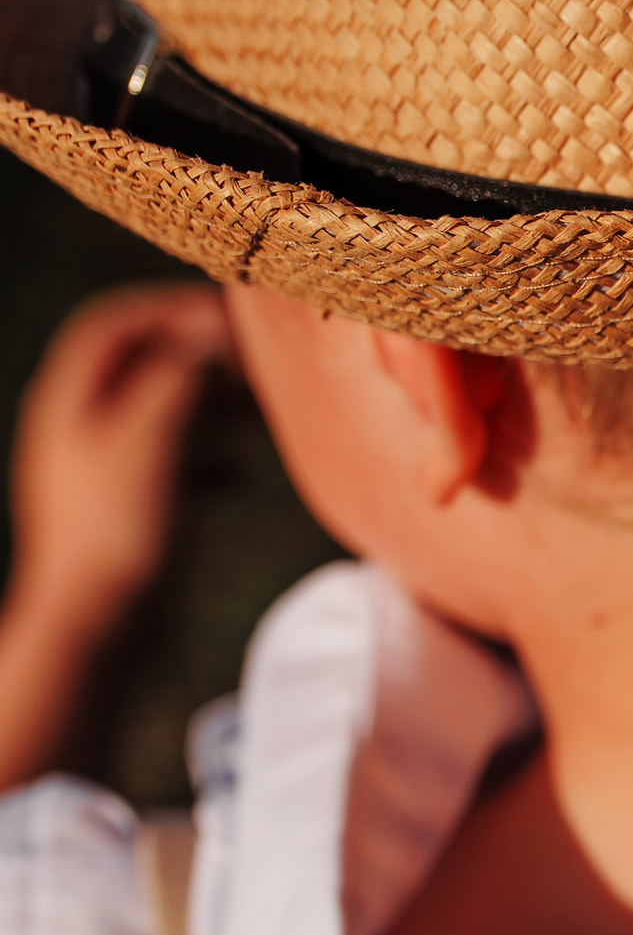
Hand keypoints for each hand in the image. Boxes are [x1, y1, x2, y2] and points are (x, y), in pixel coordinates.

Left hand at [8, 282, 228, 635]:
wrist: (95, 627)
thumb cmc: (117, 532)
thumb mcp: (150, 438)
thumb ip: (178, 376)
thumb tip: (209, 334)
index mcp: (69, 400)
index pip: (116, 323)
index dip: (173, 308)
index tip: (234, 316)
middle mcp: (77, 427)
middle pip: (140, 363)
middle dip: (200, 352)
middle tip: (258, 360)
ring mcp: (100, 471)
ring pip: (159, 411)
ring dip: (210, 399)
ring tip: (260, 408)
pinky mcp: (124, 511)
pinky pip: (170, 464)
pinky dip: (210, 455)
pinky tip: (243, 474)